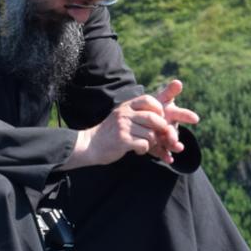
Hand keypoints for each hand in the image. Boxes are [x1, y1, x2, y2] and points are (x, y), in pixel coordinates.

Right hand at [66, 79, 199, 168]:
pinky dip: (144, 150)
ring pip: (150, 134)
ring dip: (151, 142)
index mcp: (126, 106)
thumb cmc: (109, 132)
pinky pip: (144, 145)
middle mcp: (124, 114)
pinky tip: (137, 150)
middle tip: (158, 135)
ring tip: (144, 144)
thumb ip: (135, 113)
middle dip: (160, 128)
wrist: (90, 145)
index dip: (158, 109)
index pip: (148, 100)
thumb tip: (160, 115)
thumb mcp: (120, 116)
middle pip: (153, 117)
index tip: (159, 118)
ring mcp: (123, 127)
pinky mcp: (123, 141)